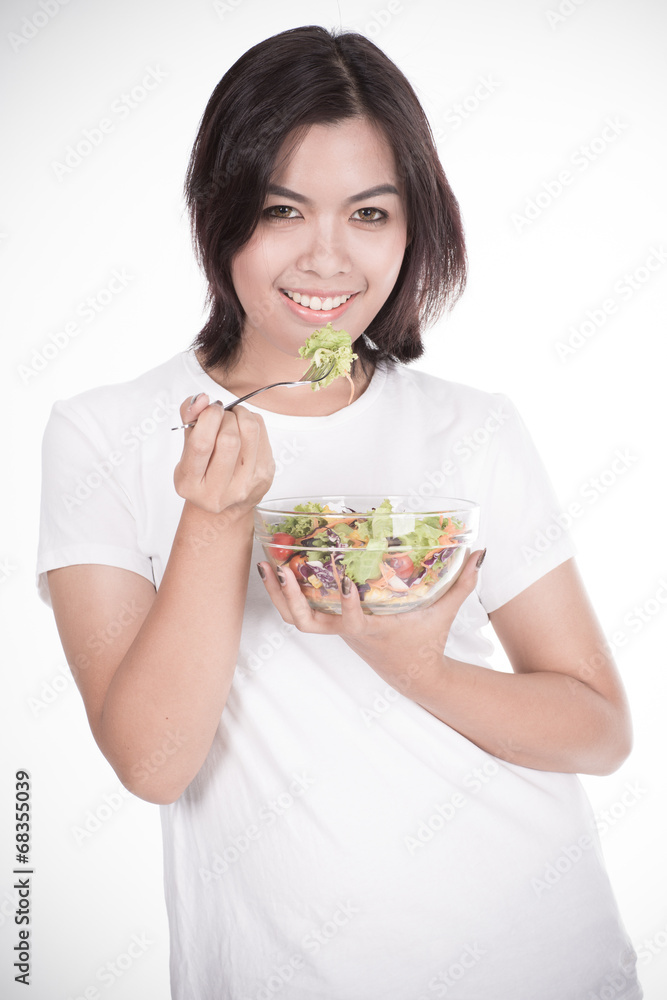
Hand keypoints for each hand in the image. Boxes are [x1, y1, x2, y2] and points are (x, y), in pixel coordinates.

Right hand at [174, 394, 274, 514]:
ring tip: (233, 418)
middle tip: (221, 415)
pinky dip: (252, 421)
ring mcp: (245, 485)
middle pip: (229, 438)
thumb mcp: (187, 447)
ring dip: (241, 414)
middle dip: (225, 416)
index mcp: (190, 483)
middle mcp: (217, 491)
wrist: (226, 504)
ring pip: (250, 431)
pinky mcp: (265, 476)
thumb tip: (203, 399)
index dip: (207, 418)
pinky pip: (262, 433)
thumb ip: (189, 418)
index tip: (210, 408)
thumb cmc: (203, 471)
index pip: (201, 444)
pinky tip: (244, 430)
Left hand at [257, 549, 485, 696]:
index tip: (346, 579)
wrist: (412, 675)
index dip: (348, 602)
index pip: (355, 620)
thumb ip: (462, 584)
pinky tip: (278, 569)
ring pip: (295, 619)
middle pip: (306, 622)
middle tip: (281, 568)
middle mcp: (347, 631)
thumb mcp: (444, 613)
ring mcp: (335, 630)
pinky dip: (286, 595)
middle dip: (291, 597)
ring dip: (279, 594)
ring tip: (266, 564)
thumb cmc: (426, 643)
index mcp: (372, 630)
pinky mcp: (331, 626)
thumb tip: (480, 553)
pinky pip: (300, 613)